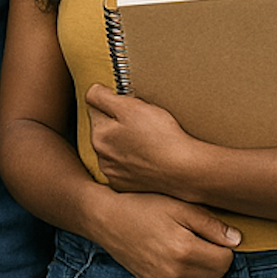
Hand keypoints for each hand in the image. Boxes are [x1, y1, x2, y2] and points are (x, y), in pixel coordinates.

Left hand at [86, 84, 203, 195]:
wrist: (184, 170)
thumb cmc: (160, 137)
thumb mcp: (130, 107)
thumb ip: (102, 97)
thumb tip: (92, 92)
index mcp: (99, 136)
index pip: (97, 108)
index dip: (115, 103)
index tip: (131, 108)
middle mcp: (101, 158)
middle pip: (106, 129)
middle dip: (119, 123)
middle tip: (143, 125)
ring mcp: (114, 174)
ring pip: (115, 148)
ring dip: (125, 142)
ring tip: (148, 142)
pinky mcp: (127, 185)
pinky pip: (125, 166)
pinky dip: (134, 160)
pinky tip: (148, 157)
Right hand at [93, 189, 238, 277]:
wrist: (105, 218)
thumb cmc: (142, 205)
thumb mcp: (178, 205)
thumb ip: (210, 224)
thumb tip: (236, 240)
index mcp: (184, 250)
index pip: (225, 259)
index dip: (224, 243)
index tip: (212, 229)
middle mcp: (175, 271)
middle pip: (215, 272)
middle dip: (214, 254)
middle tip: (199, 232)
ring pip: (199, 276)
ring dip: (199, 260)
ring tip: (182, 237)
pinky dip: (183, 266)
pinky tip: (169, 246)